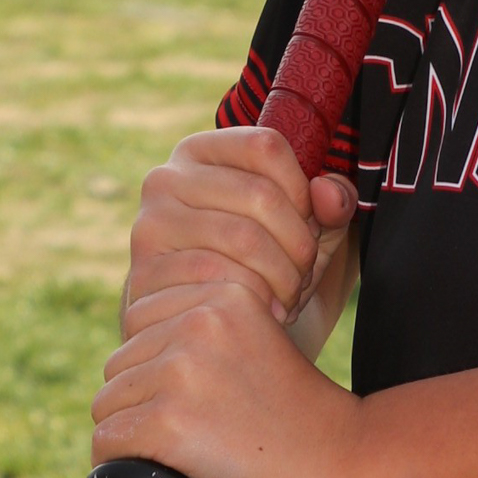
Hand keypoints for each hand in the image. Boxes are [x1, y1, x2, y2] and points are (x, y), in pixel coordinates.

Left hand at [91, 278, 368, 477]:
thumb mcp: (257, 342)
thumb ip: (205, 333)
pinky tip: (166, 470)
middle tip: (204, 430)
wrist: (345, 463)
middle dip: (145, 402)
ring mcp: (181, 370)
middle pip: (120, 365)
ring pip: (109, 404)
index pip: (140, 323)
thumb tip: (133, 356)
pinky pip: (108, 442)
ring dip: (135, 434)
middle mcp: (198, 320)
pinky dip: (122, 466)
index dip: (160, 367)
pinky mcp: (168, 420)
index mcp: (223, 294)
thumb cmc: (300, 415)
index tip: (203, 397)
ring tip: (194, 450)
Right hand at [124, 126, 356, 325]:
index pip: (266, 146)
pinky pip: (214, 276)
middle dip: (299, 244)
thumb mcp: (310, 228)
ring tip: (290, 297)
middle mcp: (166, 178)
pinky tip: (264, 312)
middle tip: (305, 274)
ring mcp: (151, 223)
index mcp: (203, 152)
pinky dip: (254, 298)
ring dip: (283, 276)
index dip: (302, 189)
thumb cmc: (267, 266)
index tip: (310, 225)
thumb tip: (327, 193)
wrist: (216, 331)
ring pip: (242, 237)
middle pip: (260, 194)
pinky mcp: (144, 271)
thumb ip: (333, 202)